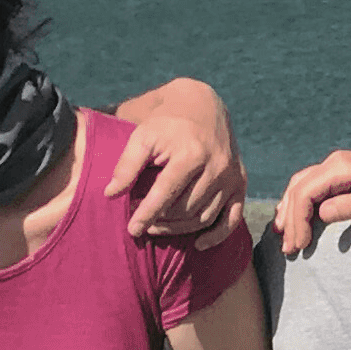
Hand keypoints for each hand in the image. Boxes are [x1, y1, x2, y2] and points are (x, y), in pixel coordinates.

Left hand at [106, 118, 247, 245]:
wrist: (203, 105)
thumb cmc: (166, 122)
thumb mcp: (142, 135)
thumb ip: (126, 164)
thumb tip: (110, 195)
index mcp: (191, 153)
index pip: (166, 194)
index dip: (147, 214)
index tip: (132, 229)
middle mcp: (216, 166)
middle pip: (185, 209)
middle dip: (162, 222)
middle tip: (143, 225)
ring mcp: (231, 176)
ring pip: (204, 217)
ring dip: (180, 229)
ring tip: (159, 227)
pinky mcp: (240, 183)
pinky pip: (232, 218)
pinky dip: (216, 236)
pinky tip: (198, 244)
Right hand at [273, 147, 350, 254]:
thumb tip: (320, 214)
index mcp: (340, 168)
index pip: (306, 192)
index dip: (298, 220)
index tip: (300, 244)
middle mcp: (332, 163)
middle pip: (298, 189)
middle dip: (290, 219)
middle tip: (288, 248)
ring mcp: (334, 166)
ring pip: (300, 185)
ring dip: (289, 210)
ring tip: (282, 235)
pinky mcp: (339, 173)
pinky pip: (310, 185)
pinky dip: (298, 201)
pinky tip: (291, 216)